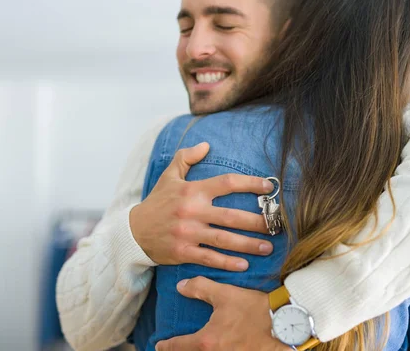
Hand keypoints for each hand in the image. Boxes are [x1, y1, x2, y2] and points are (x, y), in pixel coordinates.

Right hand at [130, 142, 274, 270]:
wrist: (134, 232)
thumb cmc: (157, 203)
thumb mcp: (169, 176)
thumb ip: (186, 158)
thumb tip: (206, 145)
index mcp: (192, 191)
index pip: (226, 183)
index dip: (250, 184)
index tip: (268, 187)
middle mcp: (192, 211)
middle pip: (231, 216)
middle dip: (257, 222)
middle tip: (276, 225)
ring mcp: (188, 233)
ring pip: (224, 239)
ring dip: (248, 244)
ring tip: (268, 247)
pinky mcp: (183, 252)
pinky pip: (210, 258)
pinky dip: (227, 262)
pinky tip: (244, 264)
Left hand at [155, 277, 288, 350]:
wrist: (286, 324)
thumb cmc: (255, 309)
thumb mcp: (226, 294)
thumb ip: (200, 288)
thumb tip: (180, 287)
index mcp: (207, 341)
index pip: (178, 347)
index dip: (166, 346)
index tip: (159, 345)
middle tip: (175, 349)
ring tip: (197, 348)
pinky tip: (220, 346)